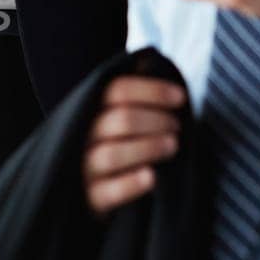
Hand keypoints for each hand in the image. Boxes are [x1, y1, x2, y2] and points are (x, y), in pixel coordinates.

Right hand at [83, 75, 185, 215]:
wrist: (82, 194)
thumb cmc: (106, 147)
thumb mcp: (110, 116)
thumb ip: (128, 93)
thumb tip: (148, 59)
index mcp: (86, 110)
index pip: (116, 91)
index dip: (151, 91)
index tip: (180, 97)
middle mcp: (80, 137)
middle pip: (119, 120)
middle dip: (156, 120)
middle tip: (177, 125)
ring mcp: (82, 170)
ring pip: (113, 154)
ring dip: (148, 147)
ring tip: (172, 146)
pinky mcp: (89, 200)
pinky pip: (110, 192)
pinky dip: (132, 183)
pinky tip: (152, 177)